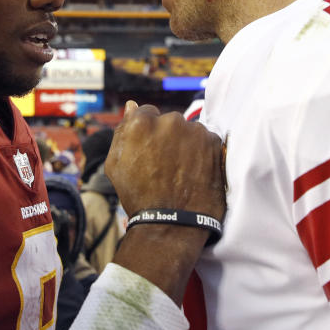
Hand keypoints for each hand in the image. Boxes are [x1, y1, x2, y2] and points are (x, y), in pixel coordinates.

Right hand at [106, 101, 225, 304]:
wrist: (172, 223)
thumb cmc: (138, 195)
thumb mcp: (115, 164)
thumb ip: (122, 131)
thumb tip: (132, 106)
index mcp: (142, 122)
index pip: (146, 113)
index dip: (147, 132)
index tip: (150, 150)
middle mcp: (170, 120)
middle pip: (169, 121)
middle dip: (167, 136)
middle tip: (165, 163)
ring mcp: (195, 131)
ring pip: (189, 130)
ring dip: (186, 143)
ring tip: (181, 170)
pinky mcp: (214, 143)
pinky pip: (206, 140)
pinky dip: (202, 152)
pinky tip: (194, 171)